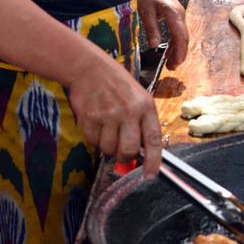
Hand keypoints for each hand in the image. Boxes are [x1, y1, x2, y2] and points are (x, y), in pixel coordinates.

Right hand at [66, 50, 163, 179]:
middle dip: (125, 157)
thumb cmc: (116, 84)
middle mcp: (129, 112)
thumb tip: (143, 151)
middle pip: (128, 150)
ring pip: (109, 149)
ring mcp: (108, 115)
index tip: (151, 175)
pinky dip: (94, 138)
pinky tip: (96, 123)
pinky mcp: (90, 118)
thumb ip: (142, 122)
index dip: (153, 161)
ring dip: (108, 146)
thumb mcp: (138, 97)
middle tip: (122, 154)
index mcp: (145, 107)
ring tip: (107, 129)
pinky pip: (93, 141)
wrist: (89, 68)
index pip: (154, 140)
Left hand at [135, 0, 188, 68]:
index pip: (181, 36)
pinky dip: (174, 42)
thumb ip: (151, 28)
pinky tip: (169, 51)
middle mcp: (180, 14)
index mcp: (174, 13)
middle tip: (172, 67)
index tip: (177, 64)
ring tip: (170, 63)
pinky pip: (177, 32)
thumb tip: (155, 45)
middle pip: (184, 38)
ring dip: (177, 50)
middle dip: (180, 54)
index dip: (180, 51)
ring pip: (182, 36)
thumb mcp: (145, 11)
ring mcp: (178, 15)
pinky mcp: (174, 15)